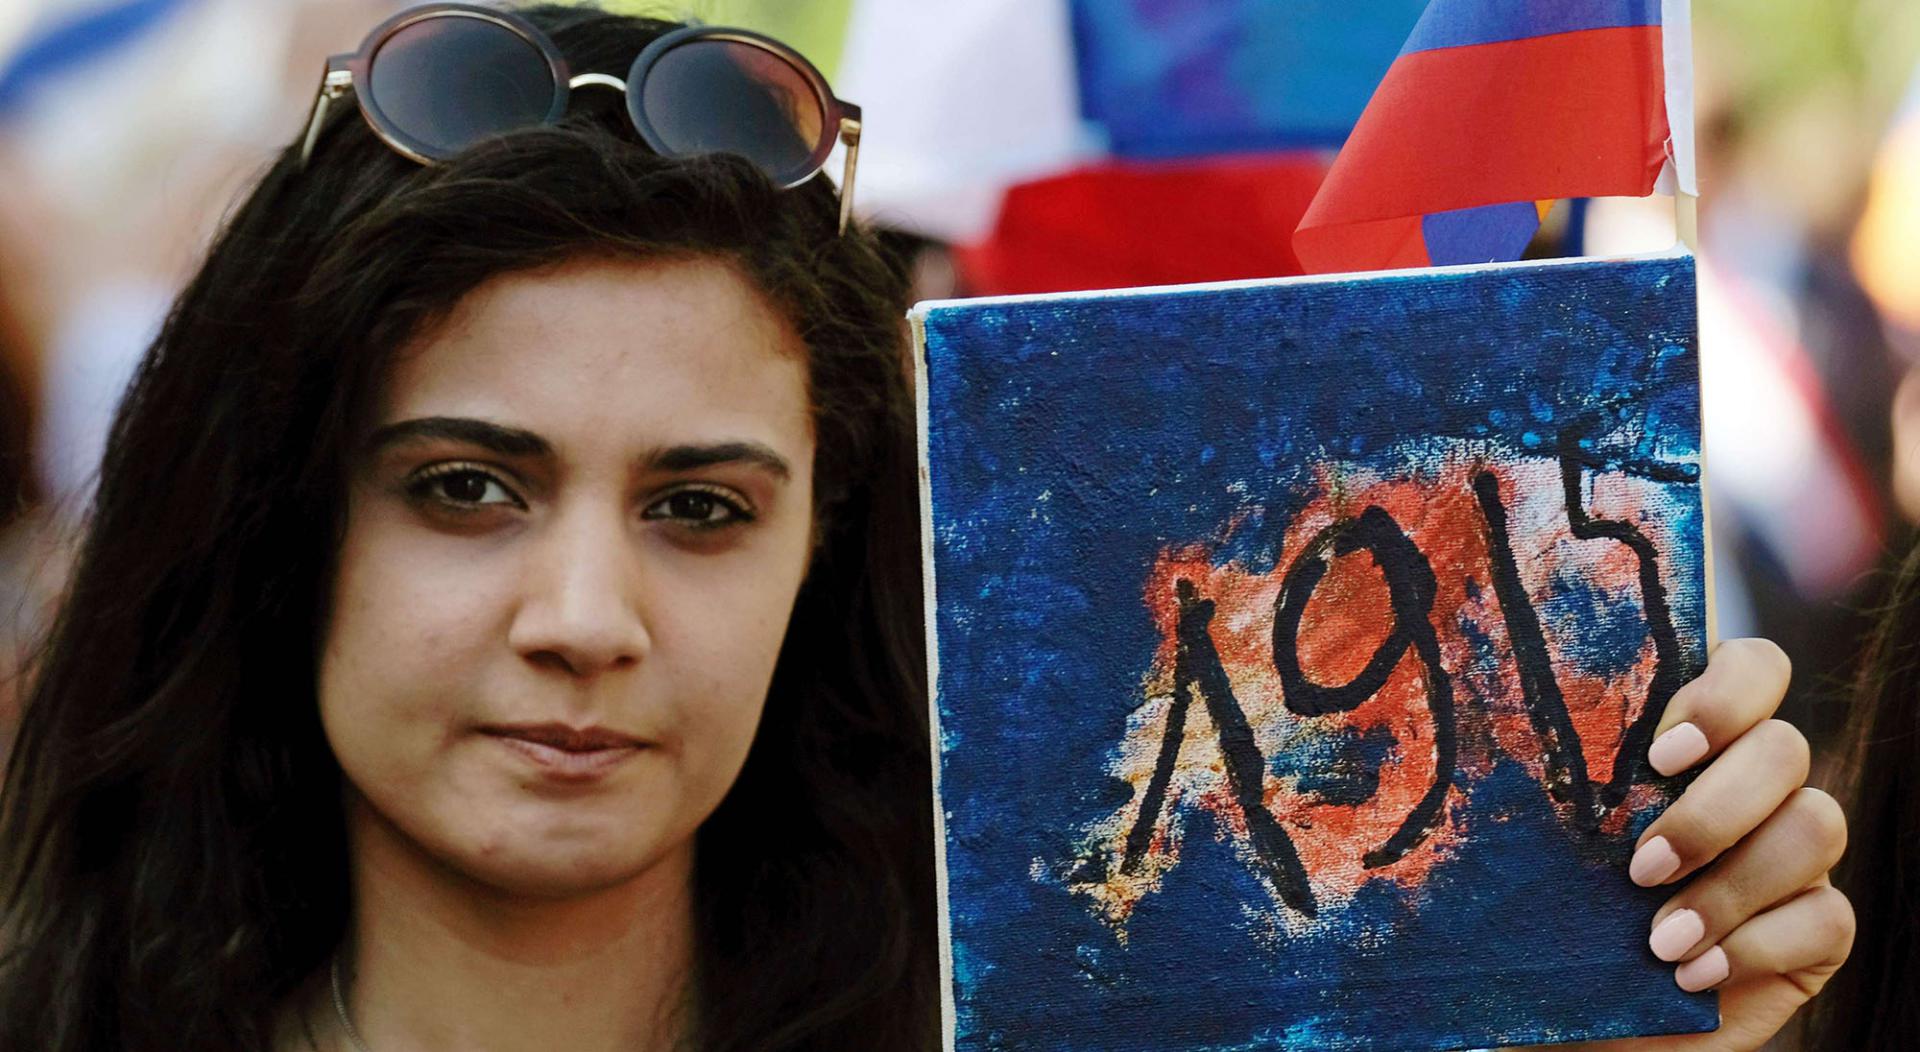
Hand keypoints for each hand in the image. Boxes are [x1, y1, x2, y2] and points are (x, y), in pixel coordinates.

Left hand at [1564, 638, 1854, 1050]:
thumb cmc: (1543, 912)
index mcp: (1694, 740)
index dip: (1727, 694)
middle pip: (1784, 748)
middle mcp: (1756, 785)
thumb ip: (1534, 777)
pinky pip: (1827, 918)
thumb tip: (1474, 723)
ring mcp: (1793, 855)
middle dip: (1714, 809)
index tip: (1658, 754)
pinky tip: (1693, 974)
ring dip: (1732, 884)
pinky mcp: (1815, 929)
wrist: (1574, 1016)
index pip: (1754, 668)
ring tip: (1659, 939)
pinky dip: (1754, 946)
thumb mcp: (1529, 838)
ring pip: (1818, 826)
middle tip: (1641, 865)